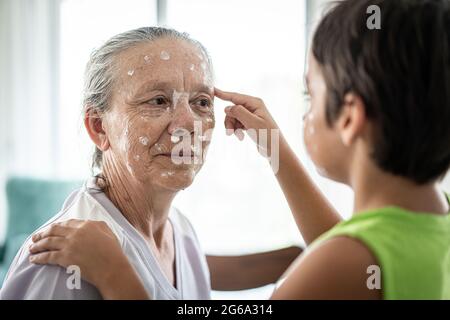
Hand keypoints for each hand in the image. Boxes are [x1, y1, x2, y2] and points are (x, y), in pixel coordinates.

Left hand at [28, 219, 147, 298]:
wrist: (112, 268)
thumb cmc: (113, 252)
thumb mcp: (108, 232)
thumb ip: (98, 225)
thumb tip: (89, 223)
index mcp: (87, 225)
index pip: (67, 223)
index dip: (57, 226)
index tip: (51, 229)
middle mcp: (76, 233)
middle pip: (54, 230)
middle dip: (42, 234)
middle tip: (35, 237)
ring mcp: (70, 245)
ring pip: (48, 242)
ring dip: (37, 245)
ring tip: (32, 248)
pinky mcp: (65, 258)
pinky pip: (47, 256)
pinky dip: (39, 257)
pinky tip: (34, 259)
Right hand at [215, 88, 281, 156]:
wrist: (275, 149)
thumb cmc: (267, 135)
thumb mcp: (252, 123)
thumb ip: (239, 113)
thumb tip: (227, 108)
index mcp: (255, 103)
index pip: (235, 96)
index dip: (223, 94)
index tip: (213, 90)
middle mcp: (252, 107)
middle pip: (232, 109)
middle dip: (229, 120)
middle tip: (230, 131)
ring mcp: (251, 115)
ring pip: (233, 117)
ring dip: (232, 127)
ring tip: (237, 136)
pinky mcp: (249, 123)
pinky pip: (237, 124)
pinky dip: (236, 130)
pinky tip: (241, 137)